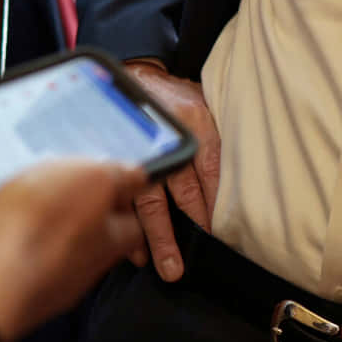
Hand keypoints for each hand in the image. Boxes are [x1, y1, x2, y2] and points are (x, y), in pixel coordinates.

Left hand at [0, 158, 144, 341]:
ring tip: (62, 244)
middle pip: (96, 177)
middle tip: (98, 239)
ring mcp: (31, 173)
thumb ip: (131, 232)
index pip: (134, 175)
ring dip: (70, 205)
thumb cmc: (53, 267)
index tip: (131, 224)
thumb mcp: (107, 254)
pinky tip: (36, 240)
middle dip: (101, 203)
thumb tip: (134, 225)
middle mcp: (65, 163)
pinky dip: (41, 211)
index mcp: (99, 174)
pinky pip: (35, 193)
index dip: (136, 201)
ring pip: (64, 184)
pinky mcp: (4, 188)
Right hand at [123, 61, 220, 280]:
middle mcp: (162, 138)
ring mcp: (136, 149)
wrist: (138, 74)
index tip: (211, 237)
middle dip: (171, 234)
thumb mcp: (206, 110)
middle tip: (175, 267)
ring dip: (146, 234)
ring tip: (153, 262)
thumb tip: (224, 193)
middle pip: (168, 194)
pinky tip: (129, 244)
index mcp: (190, 124)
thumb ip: (215, 150)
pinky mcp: (116, 155)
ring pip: (141, 199)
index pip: (202, 174)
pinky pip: (119, 193)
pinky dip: (123, 220)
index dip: (206, 208)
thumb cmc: (179, 99)